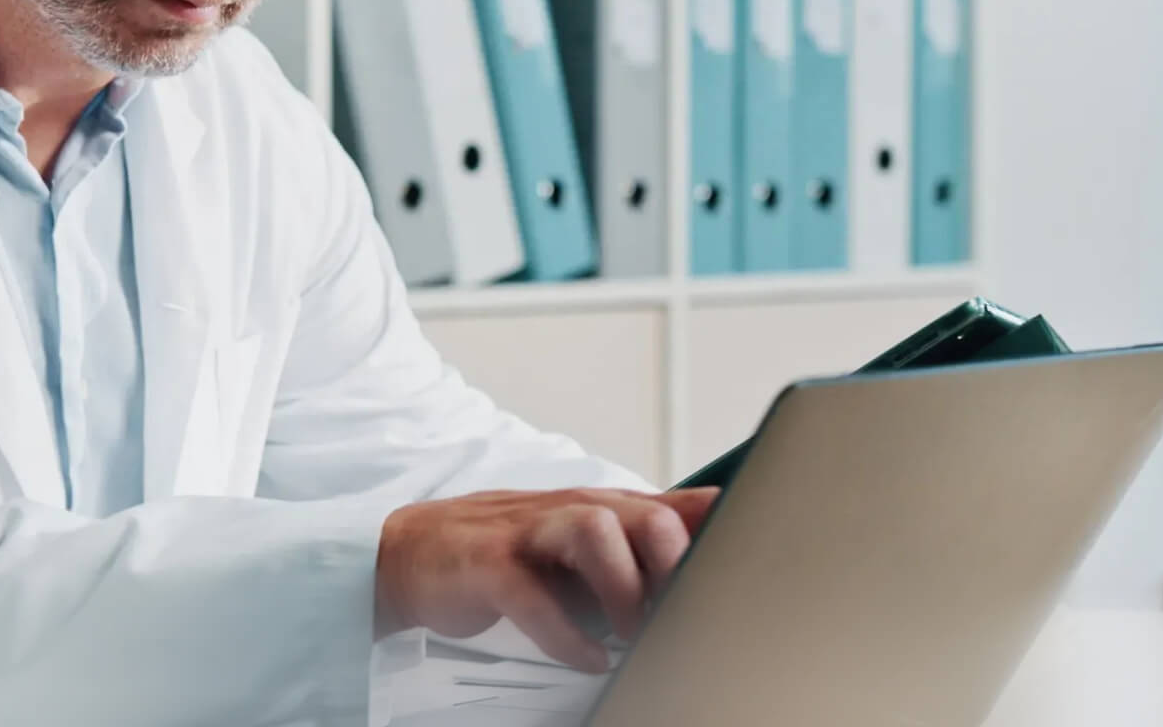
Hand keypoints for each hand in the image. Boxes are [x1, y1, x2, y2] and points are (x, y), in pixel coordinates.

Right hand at [372, 486, 720, 672]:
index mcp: (603, 507)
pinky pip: (533, 594)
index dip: (716, 529)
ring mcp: (528, 532)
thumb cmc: (512, 552)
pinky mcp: (488, 564)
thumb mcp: (586, 545)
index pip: (673, 504)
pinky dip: (565, 632)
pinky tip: (587, 658)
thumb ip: (644, 543)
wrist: (414, 552)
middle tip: (681, 613)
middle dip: (672, 563)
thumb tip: (715, 547)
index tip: (748, 564)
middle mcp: (571, 509)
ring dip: (622, 589)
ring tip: (632, 635)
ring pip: (590, 532)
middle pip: (641, 513)